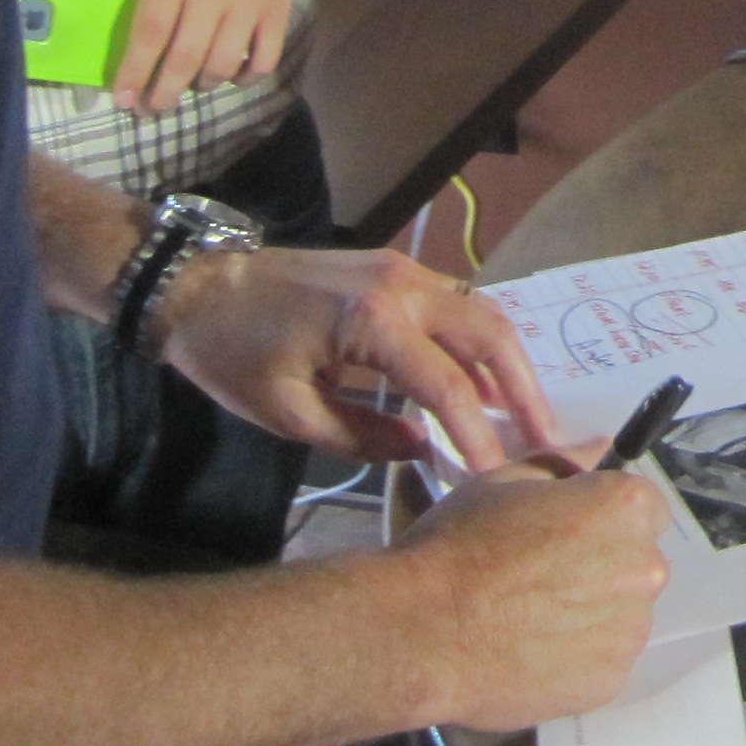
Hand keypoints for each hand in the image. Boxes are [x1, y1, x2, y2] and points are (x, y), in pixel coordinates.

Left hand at [113, 0, 307, 111]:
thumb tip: (129, 32)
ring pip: (223, 64)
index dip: (135, 72)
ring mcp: (250, 0)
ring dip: (201, 84)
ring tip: (190, 83)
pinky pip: (264, 58)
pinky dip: (246, 76)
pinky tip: (232, 73)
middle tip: (152, 109)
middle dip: (163, 94)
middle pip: (184, 58)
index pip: (149, 33)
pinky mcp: (278, 7)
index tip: (123, 100)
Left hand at [157, 244, 566, 472]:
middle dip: (524, 389)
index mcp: (373, 321)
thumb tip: (423, 448)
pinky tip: (485, 382)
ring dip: (509, 363)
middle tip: (546, 440)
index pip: (447, 386)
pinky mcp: (397, 268)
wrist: (198, 285)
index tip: (496, 478)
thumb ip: (363, 435)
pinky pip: (458, 303)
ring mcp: (405, 268)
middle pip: (490, 334)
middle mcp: (403, 285)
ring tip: (525, 416)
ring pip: (482, 312)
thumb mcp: (288, 413)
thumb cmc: (232, 353)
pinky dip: (482, 343)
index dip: (478, 436)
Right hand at [394, 460, 674, 731]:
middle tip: (542, 577)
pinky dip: (578, 658)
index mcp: (625, 509)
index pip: (645, 506)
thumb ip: (566, 463)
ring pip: (623, 615)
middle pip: (638, 562)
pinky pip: (604, 661)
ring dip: (593, 613)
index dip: (605, 517)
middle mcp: (644, 569)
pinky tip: (532, 654)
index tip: (570, 531)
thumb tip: (601, 448)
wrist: (422, 633)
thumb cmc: (460, 545)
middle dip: (603, 565)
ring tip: (531, 621)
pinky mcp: (610, 684)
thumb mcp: (505, 480)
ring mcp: (629, 632)